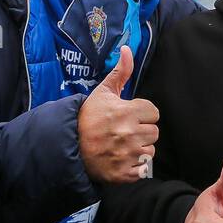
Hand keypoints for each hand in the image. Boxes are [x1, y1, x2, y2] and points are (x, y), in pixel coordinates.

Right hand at [77, 46, 158, 184]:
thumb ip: (120, 72)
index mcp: (126, 112)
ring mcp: (127, 155)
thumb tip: (128, 49)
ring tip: (122, 144)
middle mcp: (129, 134)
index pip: (153, 112)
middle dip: (142, 130)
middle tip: (124, 131)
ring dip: (140, 148)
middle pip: (154, 132)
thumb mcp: (103, 92)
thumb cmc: (88, 117)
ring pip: (150, 150)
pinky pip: (143, 169)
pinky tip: (122, 158)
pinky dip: (135, 166)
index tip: (129, 115)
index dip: (142, 113)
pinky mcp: (124, 174)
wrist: (68, 146)